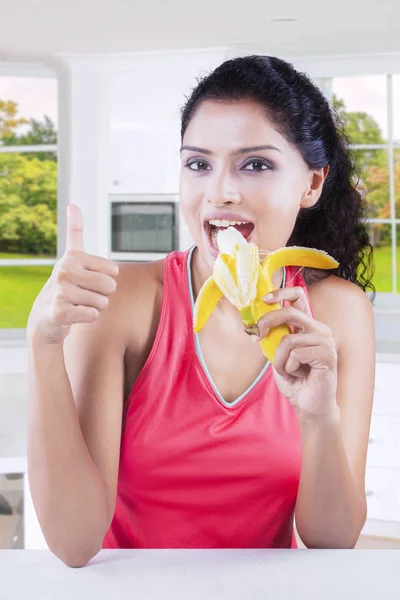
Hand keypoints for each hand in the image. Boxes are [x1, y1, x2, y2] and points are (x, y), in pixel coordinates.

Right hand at [27, 204, 118, 344]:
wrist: (46, 316)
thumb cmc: (66, 285)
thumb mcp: (71, 258)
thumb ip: (75, 232)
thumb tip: (73, 204)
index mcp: (73, 257)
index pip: (113, 270)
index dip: (107, 279)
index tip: (90, 279)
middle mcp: (65, 271)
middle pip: (110, 286)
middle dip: (103, 295)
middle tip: (86, 295)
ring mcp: (61, 291)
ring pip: (103, 302)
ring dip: (96, 307)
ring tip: (79, 304)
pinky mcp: (60, 311)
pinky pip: (93, 315)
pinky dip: (90, 317)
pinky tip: (76, 315)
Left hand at [257, 286, 337, 419]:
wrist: (309, 405)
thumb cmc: (295, 380)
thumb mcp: (277, 354)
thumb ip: (272, 337)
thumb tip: (254, 323)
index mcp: (308, 325)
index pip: (299, 296)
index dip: (281, 292)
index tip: (264, 299)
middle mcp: (319, 329)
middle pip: (289, 312)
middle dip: (268, 322)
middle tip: (257, 336)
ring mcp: (326, 341)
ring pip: (288, 339)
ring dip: (279, 359)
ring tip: (289, 371)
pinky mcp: (327, 355)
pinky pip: (295, 354)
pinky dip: (289, 368)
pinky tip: (299, 376)